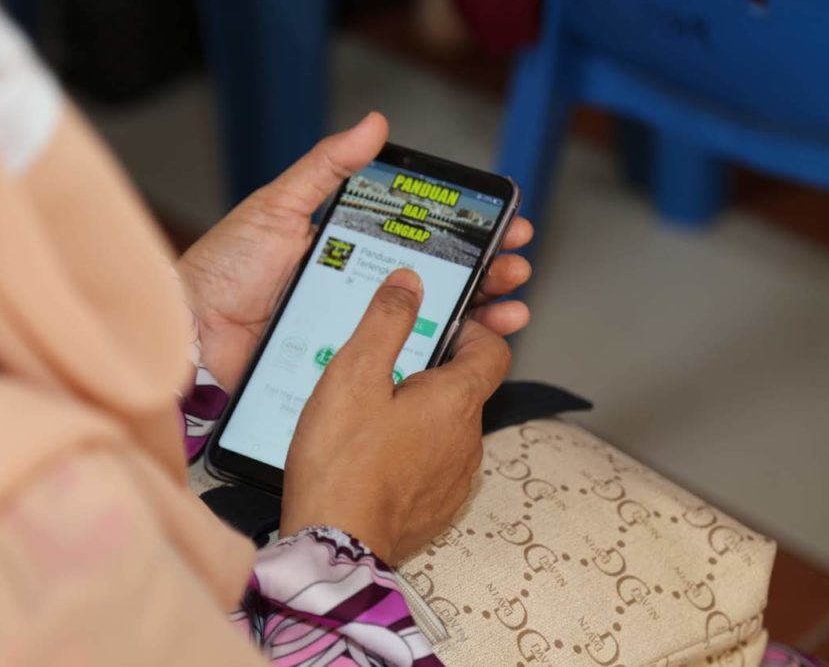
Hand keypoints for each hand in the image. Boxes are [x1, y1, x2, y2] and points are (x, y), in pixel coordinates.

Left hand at [176, 112, 532, 390]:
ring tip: (509, 310)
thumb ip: (327, 168)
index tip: (504, 228)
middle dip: (486, 275)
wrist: (191, 333)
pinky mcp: (347, 369)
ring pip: (429, 325)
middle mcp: (360, 290)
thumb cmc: (227, 267)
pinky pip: (399, 364)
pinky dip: (439, 358)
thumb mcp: (280, 206)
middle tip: (515, 269)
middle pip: (437, 283)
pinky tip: (470, 349)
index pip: (422, 239)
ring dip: (478, 317)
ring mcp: (357, 332)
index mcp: (350, 249)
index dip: (467, 235)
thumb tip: (374, 126)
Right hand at [280, 269, 509, 562]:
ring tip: (373, 413)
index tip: (441, 325)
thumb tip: (409, 282)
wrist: (335, 545)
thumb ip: (386, 322)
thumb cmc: (342, 461)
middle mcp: (468, 439)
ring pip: (450, 427)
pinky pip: (436, 464)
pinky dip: (413, 451)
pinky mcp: (439, 507)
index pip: (493, 349)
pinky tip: (374, 453)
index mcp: (456, 400)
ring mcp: (457, 477)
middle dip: (434, 371)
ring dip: (422, 414)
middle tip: (389, 368)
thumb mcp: (354, 374)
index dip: (473, 329)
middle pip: (468, 388)